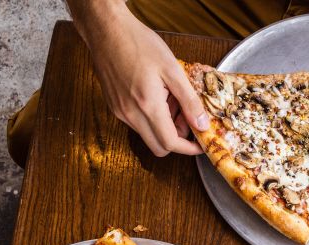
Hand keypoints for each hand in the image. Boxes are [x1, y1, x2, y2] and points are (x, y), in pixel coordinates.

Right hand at [77, 4, 207, 156]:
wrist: (107, 30)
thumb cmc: (139, 44)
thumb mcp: (173, 70)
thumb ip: (189, 101)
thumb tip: (202, 124)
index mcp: (147, 106)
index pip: (170, 143)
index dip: (189, 149)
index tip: (200, 144)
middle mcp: (130, 114)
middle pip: (158, 147)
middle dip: (177, 140)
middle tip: (187, 120)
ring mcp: (120, 112)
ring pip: (147, 135)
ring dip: (164, 127)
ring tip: (172, 101)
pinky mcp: (114, 106)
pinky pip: (136, 124)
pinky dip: (151, 119)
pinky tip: (157, 97)